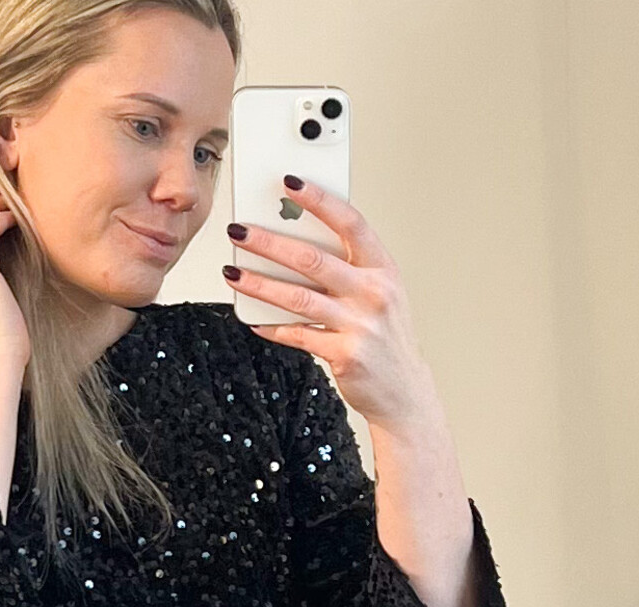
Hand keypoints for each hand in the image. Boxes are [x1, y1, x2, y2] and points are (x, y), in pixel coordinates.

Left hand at [224, 176, 434, 429]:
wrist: (404, 391)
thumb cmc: (386, 336)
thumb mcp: (380, 292)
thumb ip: (349, 266)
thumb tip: (297, 237)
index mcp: (383, 268)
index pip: (350, 223)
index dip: (319, 200)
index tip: (290, 182)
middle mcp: (373, 293)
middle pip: (313, 259)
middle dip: (270, 242)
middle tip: (240, 230)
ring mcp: (359, 325)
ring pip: (298, 298)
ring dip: (260, 284)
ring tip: (233, 272)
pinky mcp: (344, 355)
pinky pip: (298, 336)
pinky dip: (272, 327)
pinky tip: (254, 320)